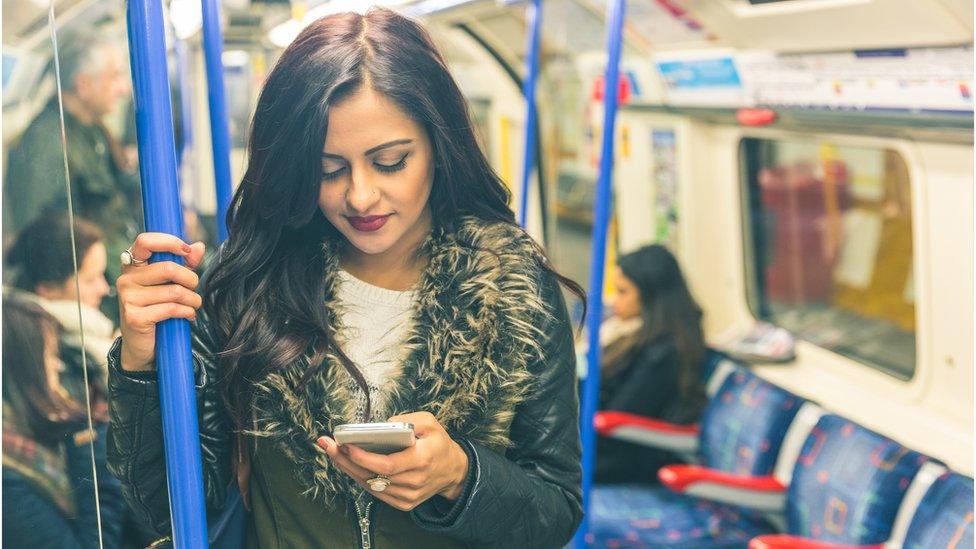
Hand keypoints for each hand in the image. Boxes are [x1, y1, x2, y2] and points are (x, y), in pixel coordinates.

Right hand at [117, 233, 205, 370]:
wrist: (142, 344)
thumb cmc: (157, 308)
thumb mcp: (171, 282)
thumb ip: (184, 263)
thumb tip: (198, 246)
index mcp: (132, 265)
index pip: (145, 241)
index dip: (169, 242)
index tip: (188, 252)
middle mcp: (126, 279)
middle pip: (169, 268)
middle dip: (191, 279)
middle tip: (194, 289)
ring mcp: (128, 298)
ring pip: (174, 291)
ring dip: (193, 299)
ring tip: (193, 304)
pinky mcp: (134, 317)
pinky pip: (171, 309)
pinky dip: (187, 312)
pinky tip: (189, 315)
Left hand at [317, 412, 468, 511]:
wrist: (453, 470)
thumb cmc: (439, 443)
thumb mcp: (430, 422)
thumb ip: (407, 420)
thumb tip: (381, 426)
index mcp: (423, 459)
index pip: (388, 464)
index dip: (364, 457)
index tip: (345, 445)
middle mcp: (415, 481)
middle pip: (373, 475)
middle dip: (346, 460)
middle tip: (328, 445)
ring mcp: (409, 496)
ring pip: (371, 485)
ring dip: (349, 469)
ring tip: (333, 452)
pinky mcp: (404, 503)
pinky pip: (376, 492)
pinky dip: (360, 478)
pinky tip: (348, 465)